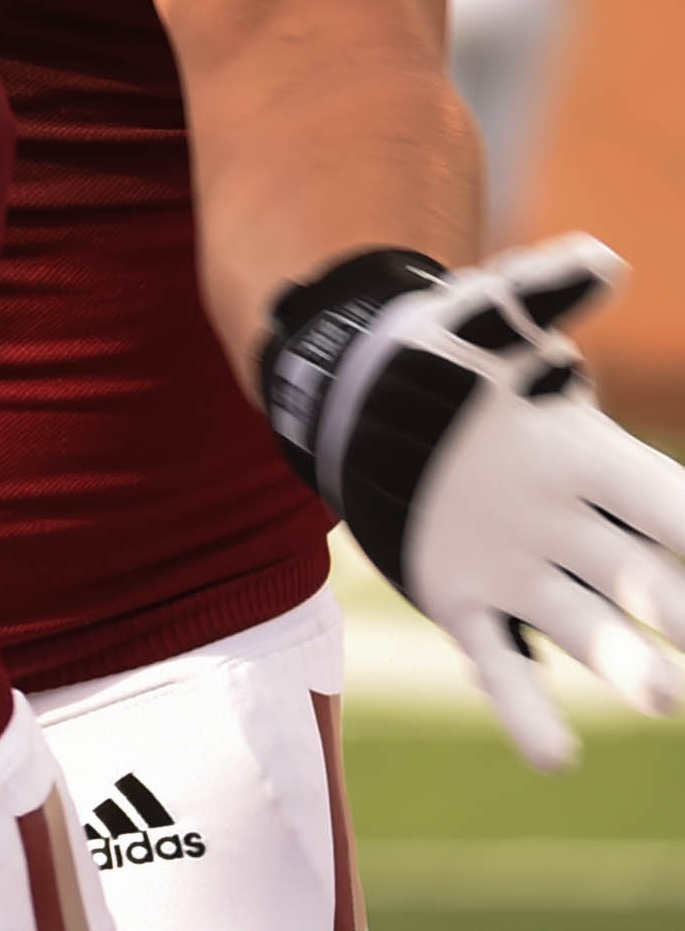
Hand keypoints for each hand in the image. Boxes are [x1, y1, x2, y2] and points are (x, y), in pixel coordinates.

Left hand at [273, 239, 684, 768]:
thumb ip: (543, 295)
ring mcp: (522, 570)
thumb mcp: (488, 316)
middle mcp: (573, 527)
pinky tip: (553, 758)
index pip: (673, 507)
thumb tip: (601, 259)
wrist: (364, 393)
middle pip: (647, 579)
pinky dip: (526, 710)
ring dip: (625, 666)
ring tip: (658, 698)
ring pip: (589, 629)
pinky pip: (504, 664)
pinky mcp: (464, 601)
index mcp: (593, 461)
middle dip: (676, 607)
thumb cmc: (443, 352)